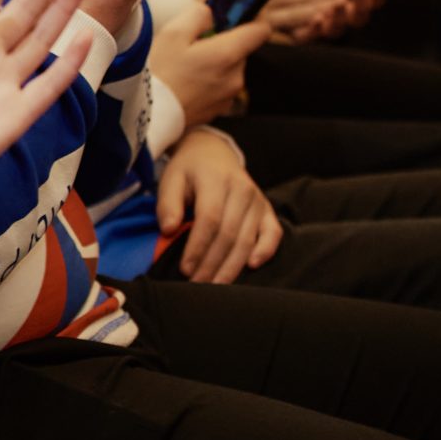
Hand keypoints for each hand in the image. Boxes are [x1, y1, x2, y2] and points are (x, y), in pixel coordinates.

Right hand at [148, 5, 269, 130]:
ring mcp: (229, 96)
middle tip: (194, 45)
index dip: (252, 19)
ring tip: (186, 67)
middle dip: (223, 43)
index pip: (261, 30)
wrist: (148, 117)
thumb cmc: (159, 73)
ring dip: (216, 64)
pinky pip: (221, 87)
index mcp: (228, 53)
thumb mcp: (172, 33)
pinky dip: (209, 82)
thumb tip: (210, 14)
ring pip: (231, 69)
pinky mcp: (219, 110)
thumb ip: (198, 14)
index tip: (233, 17)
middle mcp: (236, 76)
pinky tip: (186, 84)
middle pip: (242, 50)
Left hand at [155, 128, 281, 283]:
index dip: (198, 247)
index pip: (209, 219)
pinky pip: (273, 232)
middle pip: (229, 234)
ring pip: (248, 239)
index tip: (185, 269)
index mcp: (216, 180)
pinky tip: (252, 266)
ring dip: (232, 266)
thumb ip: (167, 204)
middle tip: (197, 285)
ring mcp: (257, 199)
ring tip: (215, 286)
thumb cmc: (188, 171)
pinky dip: (265, 250)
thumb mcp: (171, 179)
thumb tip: (168, 230)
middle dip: (212, 264)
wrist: (212, 153)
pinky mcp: (266, 209)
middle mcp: (242, 189)